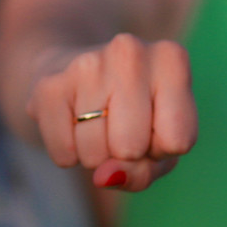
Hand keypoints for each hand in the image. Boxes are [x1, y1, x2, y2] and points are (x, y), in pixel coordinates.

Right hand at [26, 33, 196, 191]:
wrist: (71, 72)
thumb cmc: (131, 115)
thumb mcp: (156, 146)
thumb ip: (143, 171)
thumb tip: (104, 176)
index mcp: (172, 59)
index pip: (178, 140)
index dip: (161, 148)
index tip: (152, 126)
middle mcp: (130, 50)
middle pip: (132, 148)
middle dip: (125, 154)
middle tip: (118, 126)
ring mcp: (86, 63)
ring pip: (95, 155)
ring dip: (95, 155)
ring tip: (94, 122)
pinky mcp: (48, 84)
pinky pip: (64, 153)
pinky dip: (67, 154)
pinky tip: (71, 123)